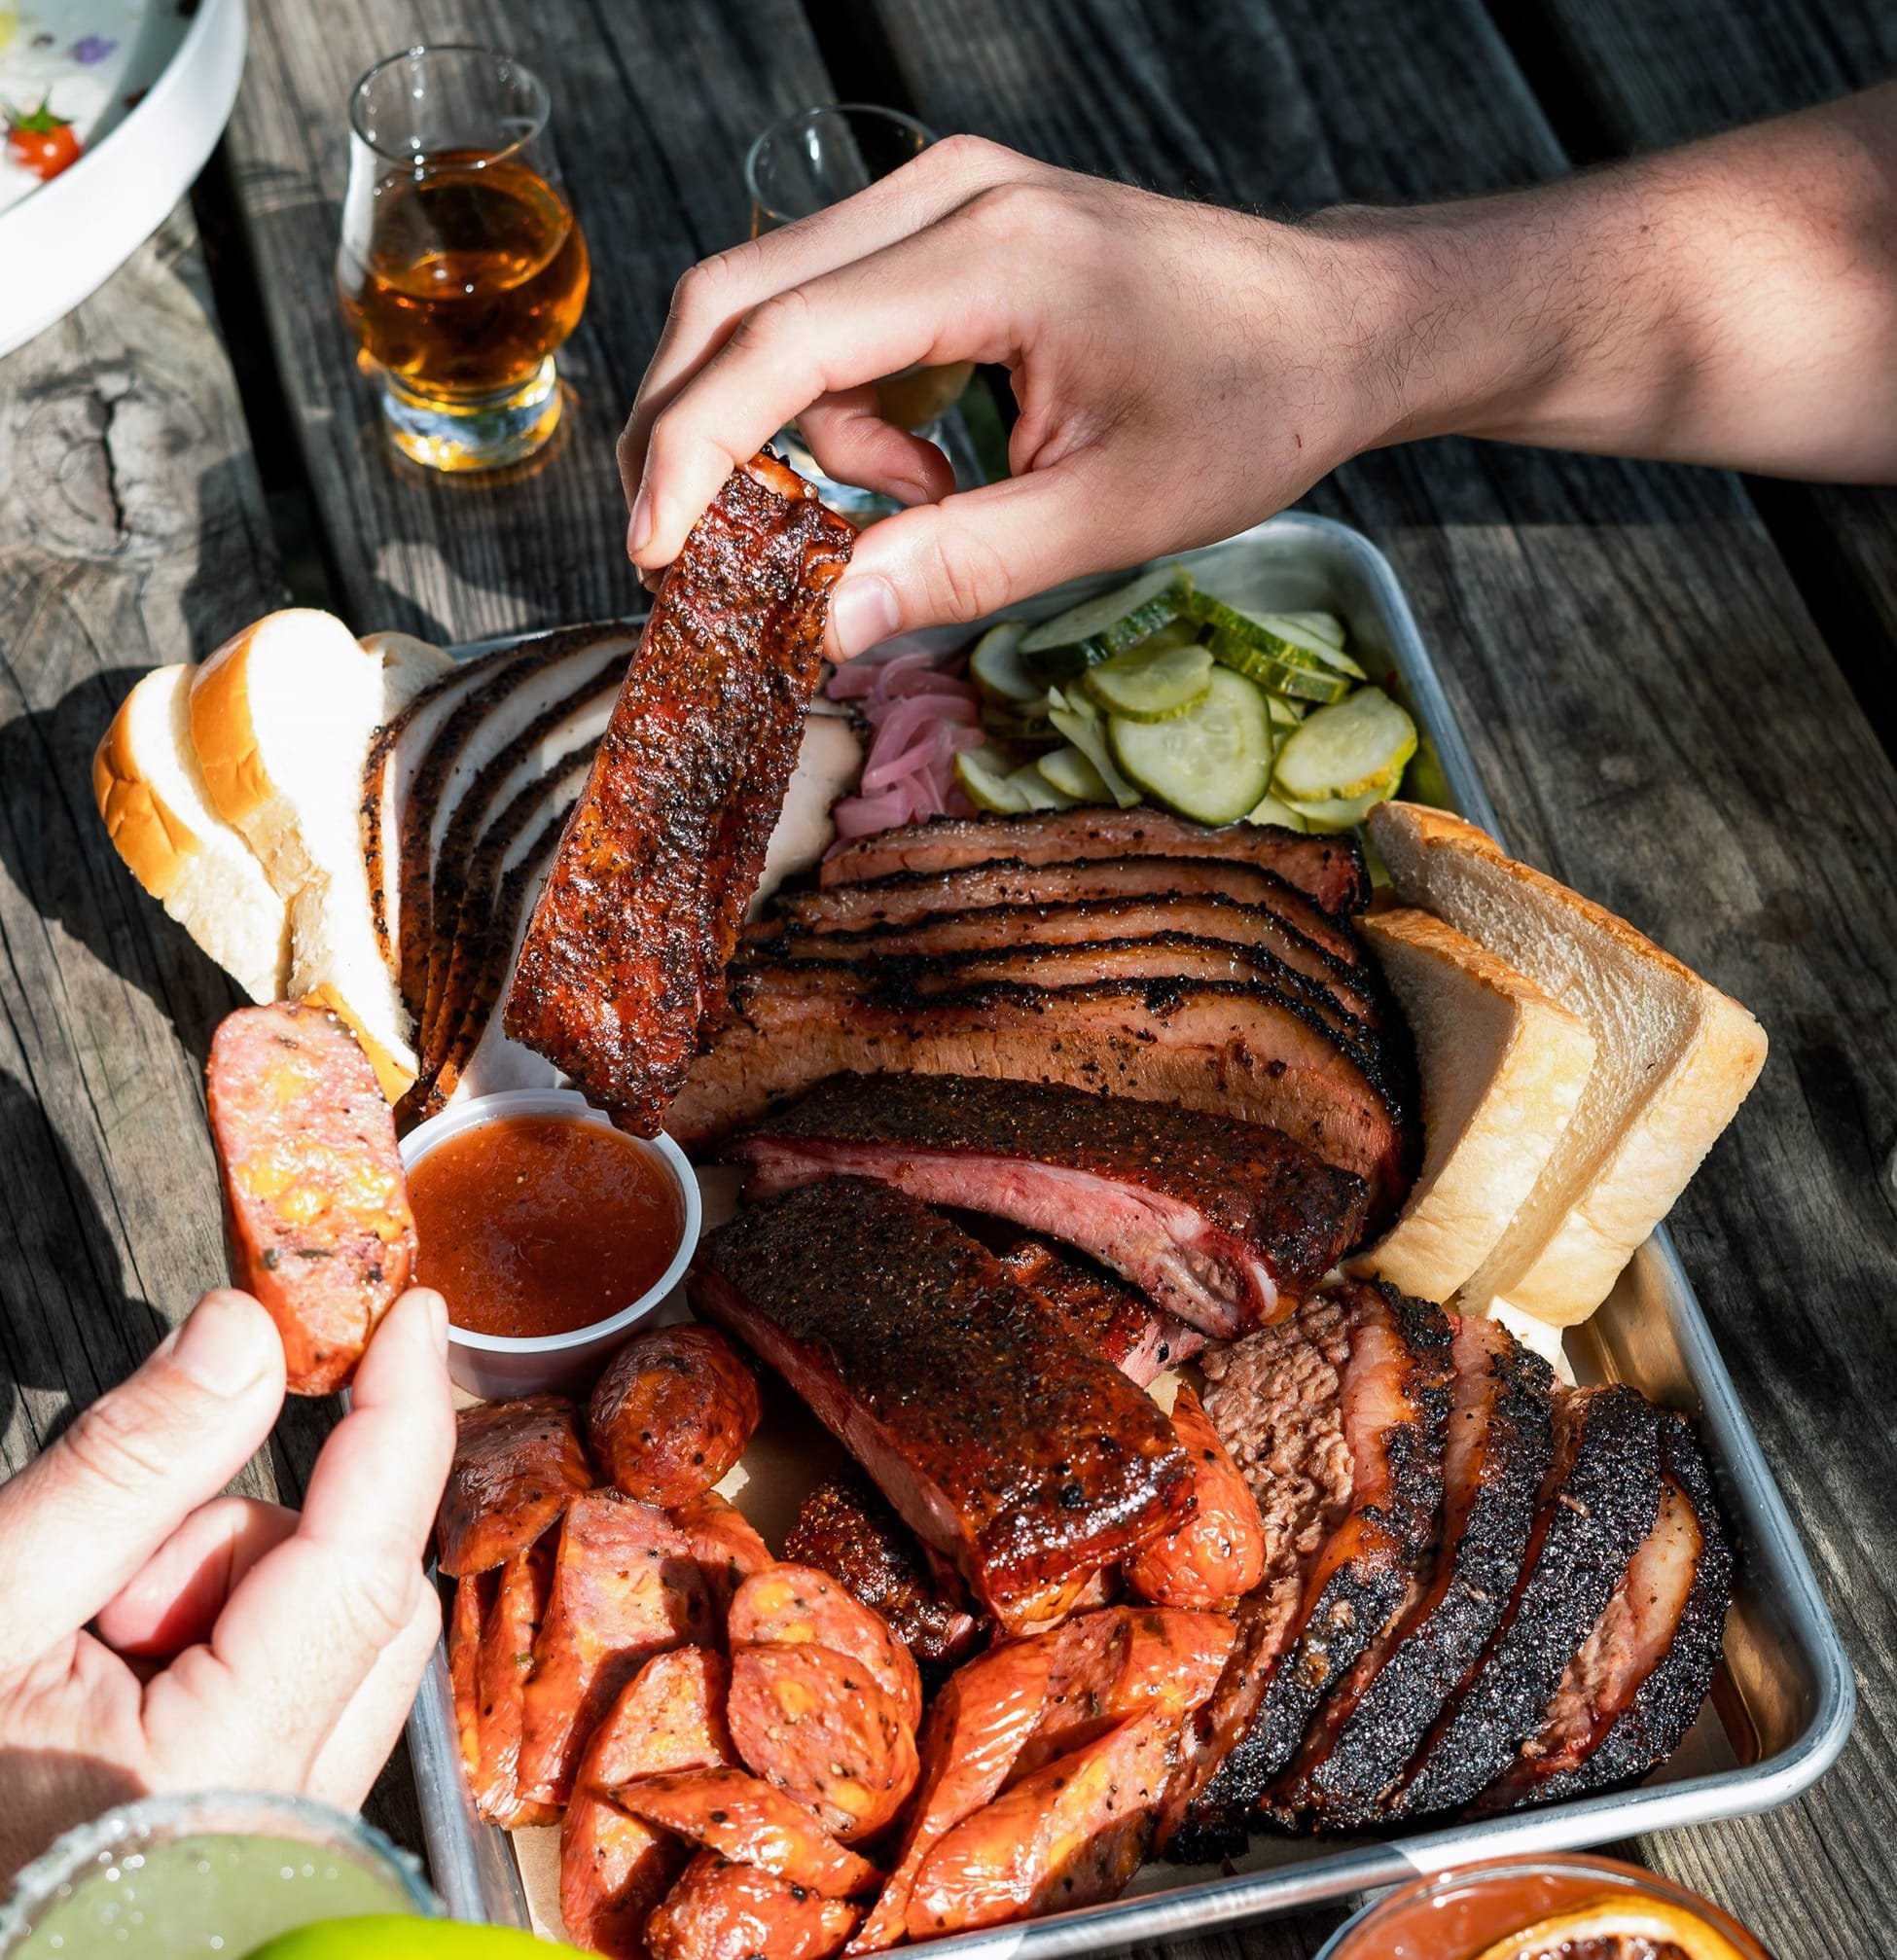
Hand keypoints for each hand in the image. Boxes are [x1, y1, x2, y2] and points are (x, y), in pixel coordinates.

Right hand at [0, 1286, 455, 1882]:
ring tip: (85, 1657)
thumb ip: (125, 1473)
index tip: (413, 1318)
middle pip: (365, 1599)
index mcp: (222, 1775)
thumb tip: (244, 1338)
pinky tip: (116, 1691)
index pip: (365, 1560)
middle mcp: (289, 1820)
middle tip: (119, 1564)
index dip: (401, 1419)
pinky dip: (228, 1650)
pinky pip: (305, 1695)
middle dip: (251, 1538)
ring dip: (225, 1600)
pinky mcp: (272, 1836)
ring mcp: (288, 1837)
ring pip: (335, 1639)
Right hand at [617, 137, 1405, 657]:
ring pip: (770, 303)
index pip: (781, 339)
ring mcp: (946, 193)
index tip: (655, 554)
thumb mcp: (1110, 518)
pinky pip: (829, 308)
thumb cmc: (1247, 411)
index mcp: (992, 254)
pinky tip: (924, 465)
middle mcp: (949, 192)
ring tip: (908, 506)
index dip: (695, 452)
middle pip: (735, 295)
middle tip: (691, 551)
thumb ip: (958, 567)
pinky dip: (837, 405)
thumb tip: (823, 627)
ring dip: (787, 430)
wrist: (1333, 327)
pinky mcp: (950, 220)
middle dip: (689, 432)